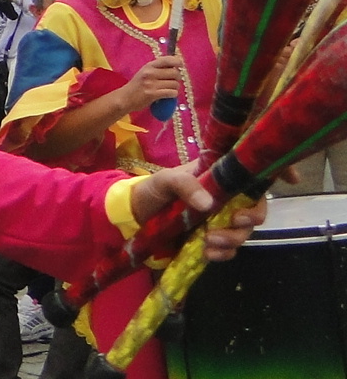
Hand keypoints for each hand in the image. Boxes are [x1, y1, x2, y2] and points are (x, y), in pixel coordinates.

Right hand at [121, 56, 183, 112]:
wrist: (125, 98)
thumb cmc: (137, 85)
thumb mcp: (145, 72)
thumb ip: (158, 69)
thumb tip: (176, 67)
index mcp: (149, 66)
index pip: (167, 60)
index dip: (177, 62)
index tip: (180, 66)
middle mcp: (150, 73)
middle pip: (175, 73)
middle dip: (177, 79)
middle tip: (171, 82)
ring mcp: (151, 83)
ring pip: (175, 84)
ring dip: (175, 88)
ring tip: (168, 90)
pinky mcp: (153, 94)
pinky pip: (172, 93)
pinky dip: (172, 95)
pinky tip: (167, 96)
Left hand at [129, 166, 265, 261]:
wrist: (132, 219)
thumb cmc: (150, 191)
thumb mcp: (163, 181)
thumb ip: (184, 185)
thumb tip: (209, 204)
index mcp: (215, 175)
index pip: (250, 170)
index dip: (275, 172)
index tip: (292, 180)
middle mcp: (223, 196)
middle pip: (255, 206)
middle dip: (253, 217)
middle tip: (236, 221)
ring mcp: (219, 219)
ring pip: (245, 230)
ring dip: (234, 238)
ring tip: (210, 241)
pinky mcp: (211, 239)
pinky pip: (229, 249)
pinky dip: (223, 254)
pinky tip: (208, 254)